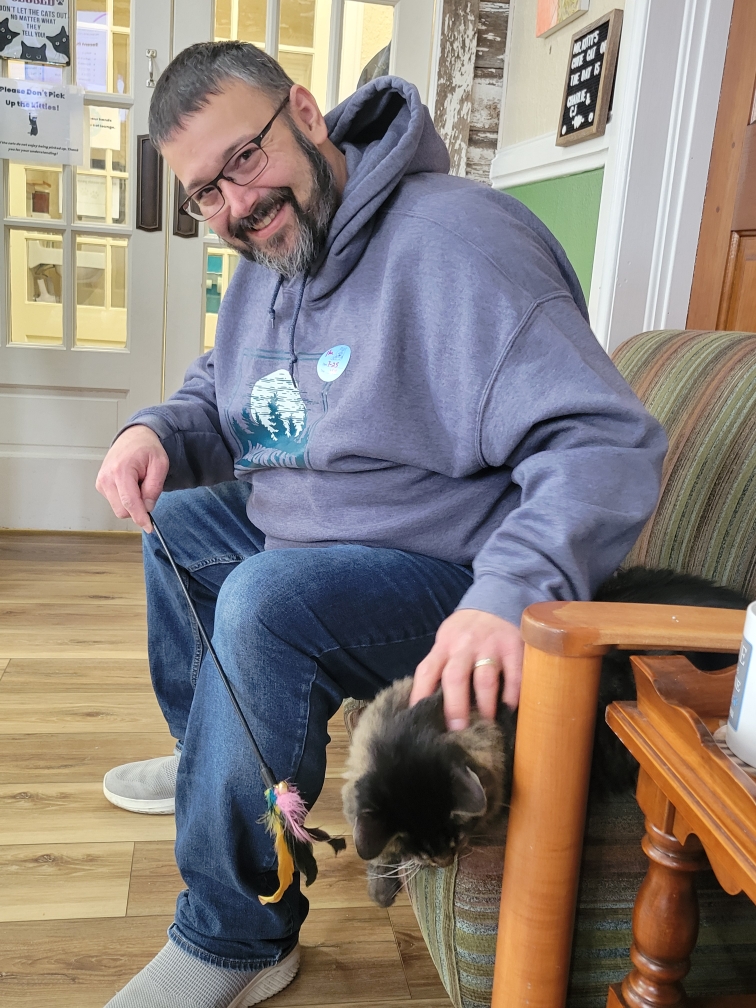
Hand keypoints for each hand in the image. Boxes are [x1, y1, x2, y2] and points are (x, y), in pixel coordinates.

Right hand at [95, 425, 168, 531]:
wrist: (134, 437)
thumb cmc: (147, 448)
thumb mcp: (160, 465)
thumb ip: (154, 488)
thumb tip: (147, 507)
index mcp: (121, 471)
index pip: (130, 503)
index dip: (140, 518)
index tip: (148, 528)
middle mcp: (107, 477)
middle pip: (122, 510)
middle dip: (138, 507)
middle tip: (147, 489)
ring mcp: (101, 482)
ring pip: (119, 508)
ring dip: (132, 502)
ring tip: (138, 483)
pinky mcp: (101, 485)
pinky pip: (116, 502)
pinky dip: (126, 498)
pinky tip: (130, 484)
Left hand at [409, 609, 523, 728]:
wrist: (495, 602)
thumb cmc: (465, 632)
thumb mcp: (447, 642)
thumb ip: (440, 668)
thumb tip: (428, 707)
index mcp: (444, 646)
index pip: (427, 671)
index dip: (421, 695)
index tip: (421, 721)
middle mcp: (464, 645)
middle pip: (455, 677)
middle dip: (455, 707)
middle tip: (458, 731)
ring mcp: (490, 646)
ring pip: (485, 679)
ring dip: (485, 706)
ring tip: (485, 727)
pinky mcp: (514, 648)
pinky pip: (514, 676)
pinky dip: (512, 696)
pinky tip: (510, 711)